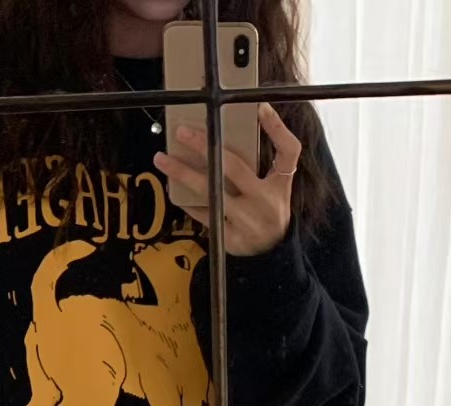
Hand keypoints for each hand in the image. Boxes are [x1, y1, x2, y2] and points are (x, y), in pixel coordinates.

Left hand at [153, 103, 301, 257]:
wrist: (271, 252)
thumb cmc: (268, 209)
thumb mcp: (276, 186)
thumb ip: (264, 161)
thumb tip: (237, 126)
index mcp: (281, 185)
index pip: (288, 151)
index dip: (277, 128)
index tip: (261, 107)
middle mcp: (265, 202)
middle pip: (233, 167)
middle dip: (205, 146)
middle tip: (182, 132)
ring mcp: (247, 222)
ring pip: (210, 192)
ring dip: (183, 173)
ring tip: (162, 159)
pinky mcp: (231, 239)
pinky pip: (204, 214)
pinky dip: (188, 200)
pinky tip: (174, 187)